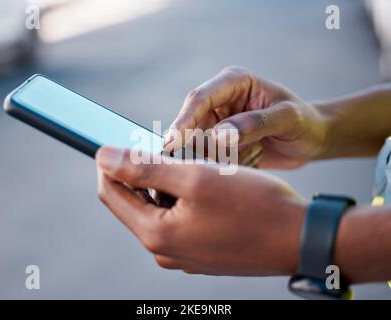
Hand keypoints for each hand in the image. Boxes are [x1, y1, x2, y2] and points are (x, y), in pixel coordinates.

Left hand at [96, 146, 306, 275]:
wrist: (300, 238)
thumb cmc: (253, 205)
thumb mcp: (195, 177)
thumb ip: (143, 167)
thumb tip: (103, 156)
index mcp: (157, 234)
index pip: (112, 194)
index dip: (111, 164)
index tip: (122, 139)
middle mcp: (166, 250)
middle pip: (136, 202)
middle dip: (144, 173)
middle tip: (171, 151)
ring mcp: (185, 254)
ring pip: (160, 209)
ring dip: (167, 185)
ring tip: (198, 169)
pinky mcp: (202, 252)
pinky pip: (180, 220)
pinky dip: (184, 199)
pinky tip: (208, 188)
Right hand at [164, 66, 327, 168]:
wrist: (312, 140)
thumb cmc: (304, 122)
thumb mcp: (287, 119)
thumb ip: (254, 123)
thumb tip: (220, 136)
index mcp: (234, 83)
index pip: (200, 98)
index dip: (184, 120)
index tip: (172, 143)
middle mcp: (221, 101)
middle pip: (193, 124)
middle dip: (205, 144)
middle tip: (231, 156)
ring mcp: (219, 123)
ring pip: (200, 145)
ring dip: (223, 156)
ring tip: (255, 152)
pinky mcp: (221, 142)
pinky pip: (212, 158)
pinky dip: (228, 164)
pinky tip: (254, 157)